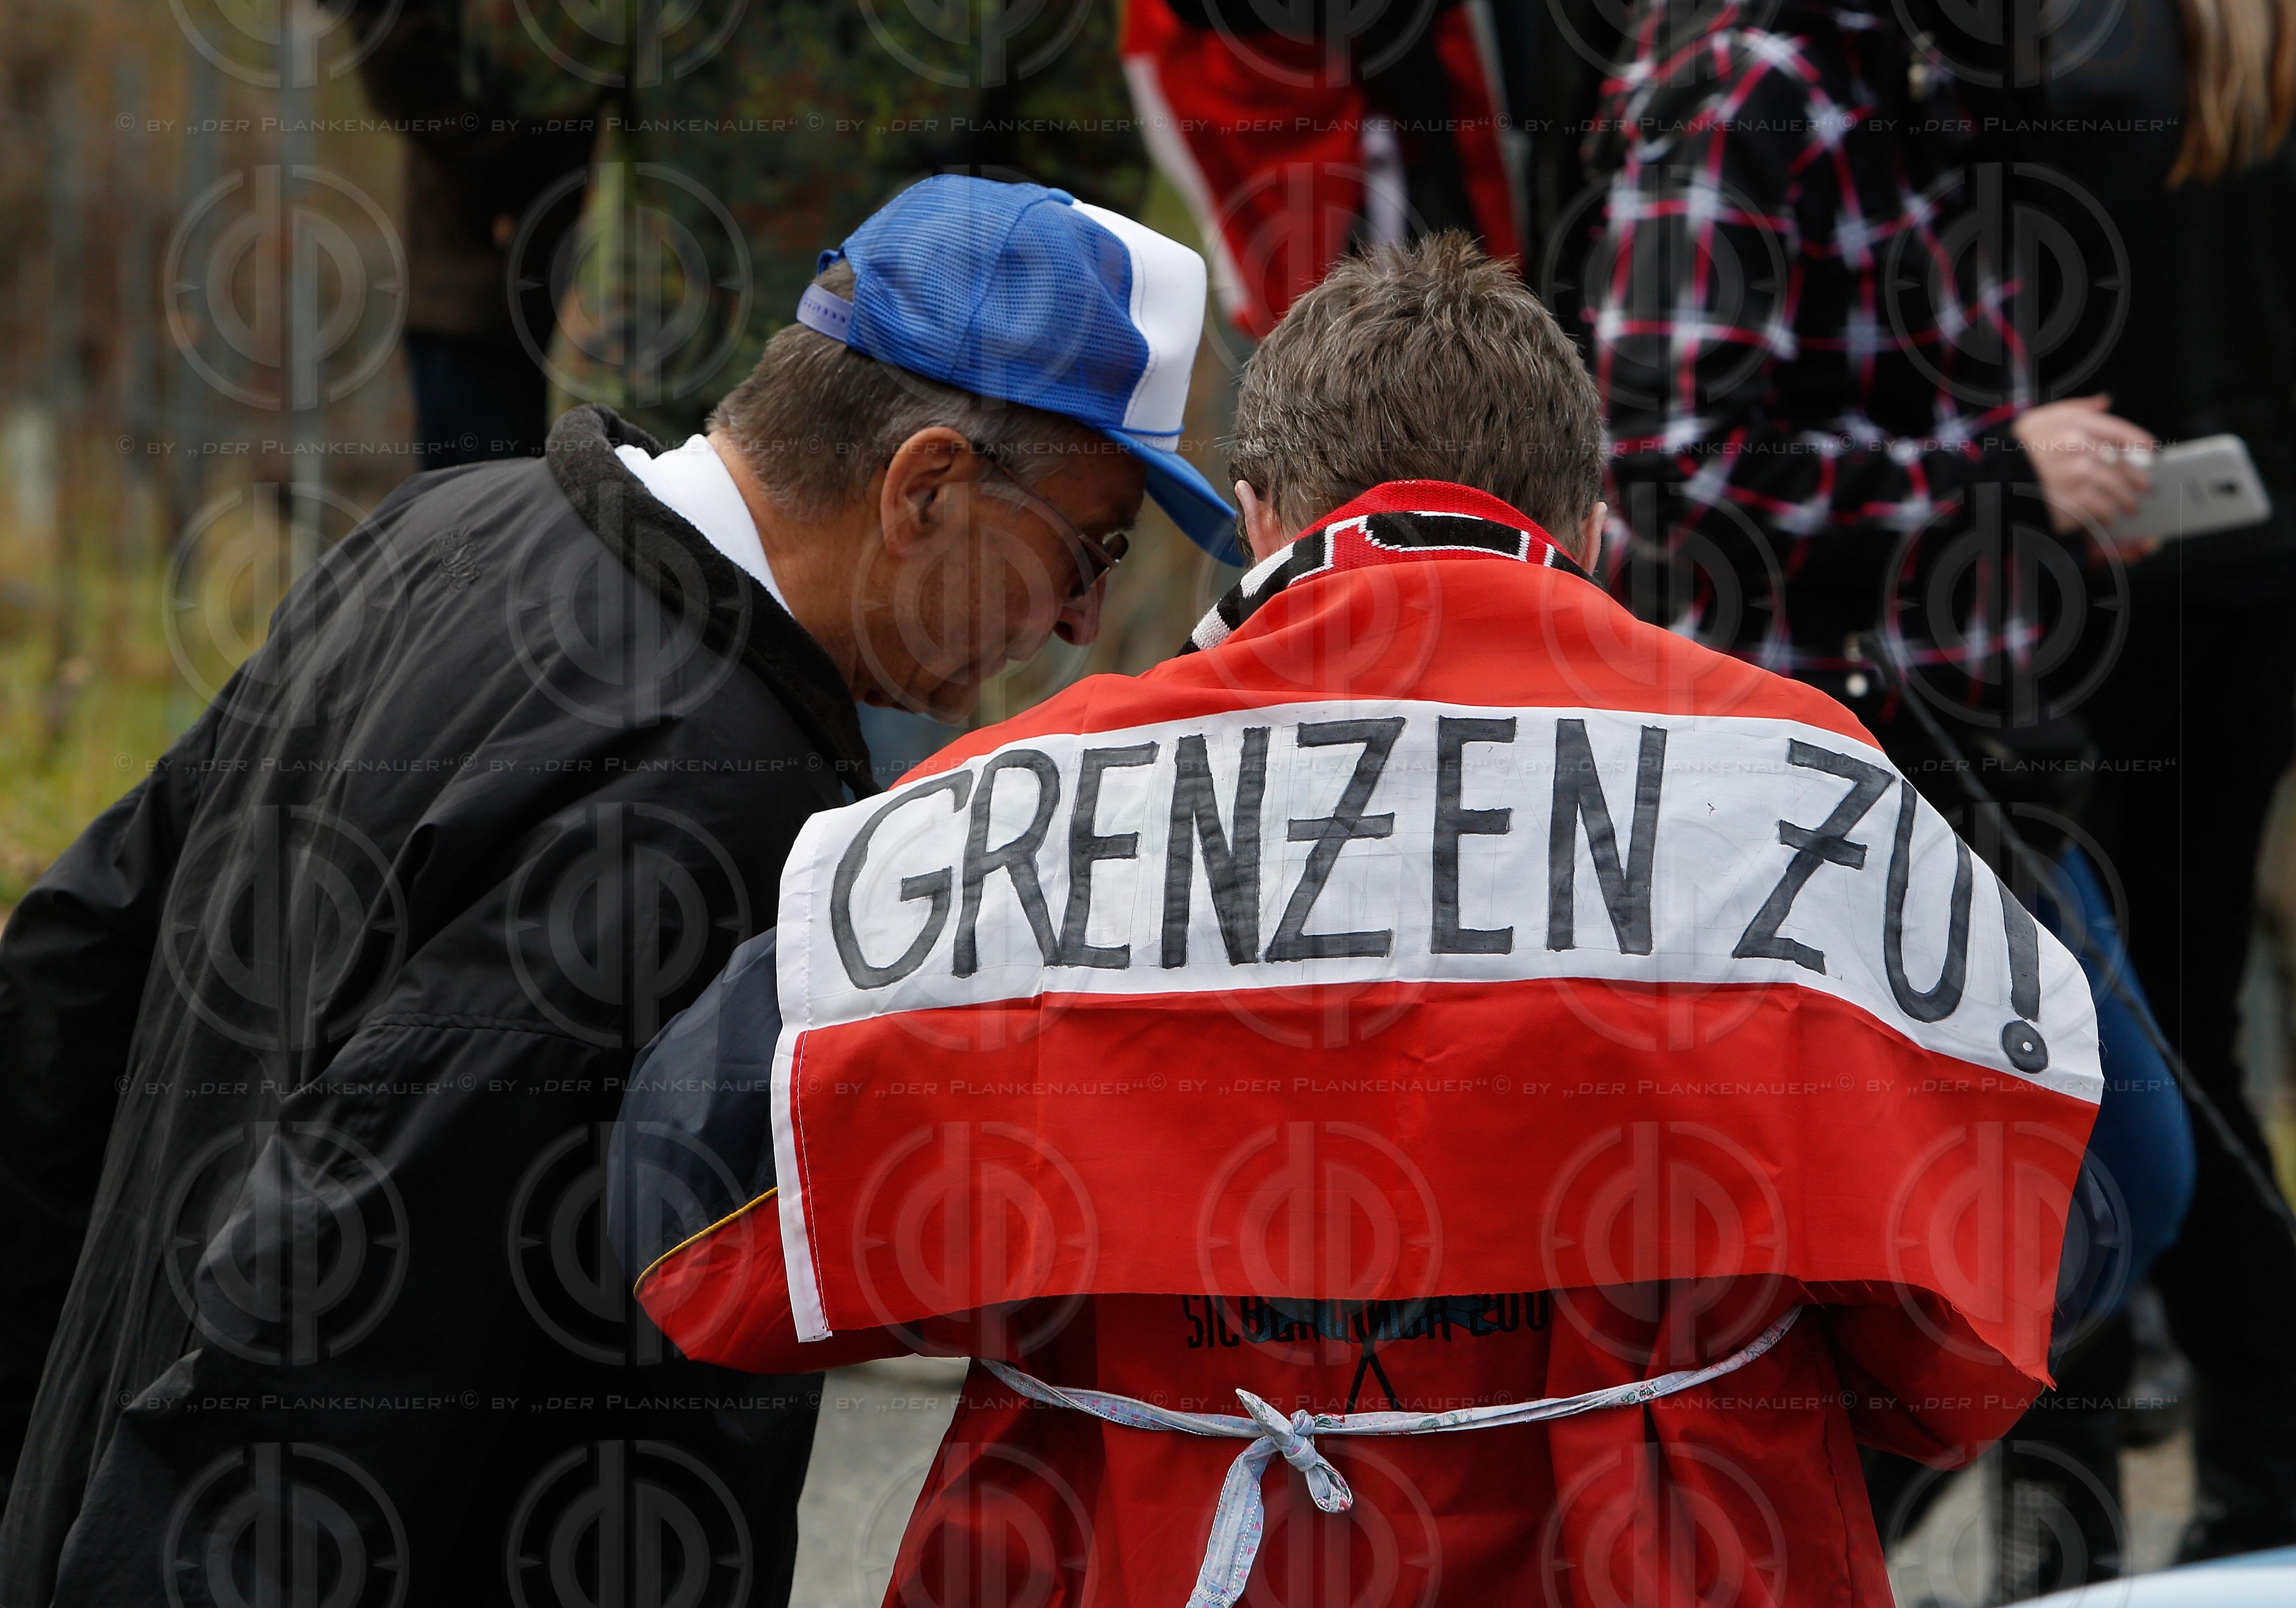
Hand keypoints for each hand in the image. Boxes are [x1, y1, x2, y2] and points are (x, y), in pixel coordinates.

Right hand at [2010, 395, 2155, 536]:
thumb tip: (2106, 401)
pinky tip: (2109, 516)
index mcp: (2077, 425)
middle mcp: (2082, 449)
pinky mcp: (2072, 502)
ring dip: (2126, 500)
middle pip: (2125, 465)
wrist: (1991, 483)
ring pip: (2117, 489)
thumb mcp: (2042, 418)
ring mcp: (2078, 477)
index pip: (2122, 432)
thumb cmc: (2017, 450)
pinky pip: (2102, 509)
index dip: (2141, 444)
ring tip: (2129, 506)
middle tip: (2145, 486)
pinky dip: (2109, 514)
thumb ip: (2077, 407)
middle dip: (2138, 479)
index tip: (2149, 454)